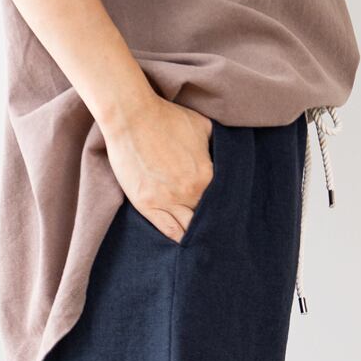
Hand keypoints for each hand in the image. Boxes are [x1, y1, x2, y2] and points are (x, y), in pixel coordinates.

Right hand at [102, 94, 213, 242]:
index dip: (223, 207)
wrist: (131, 117)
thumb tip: (228, 155)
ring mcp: (167, 200)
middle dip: (211, 223)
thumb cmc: (167, 117)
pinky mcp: (147, 204)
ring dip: (195, 234)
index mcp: (207, 177)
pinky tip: (184, 244)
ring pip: (189, 230)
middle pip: (206, 218)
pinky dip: (178, 238)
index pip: (222, 202)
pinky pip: (168, 230)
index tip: (225, 213)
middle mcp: (189, 193)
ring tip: (202, 240)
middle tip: (216, 231)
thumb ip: (219, 146)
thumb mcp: (203, 127)